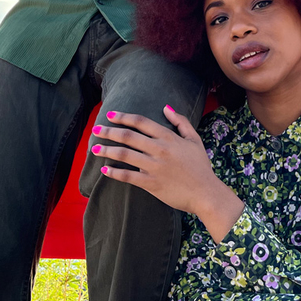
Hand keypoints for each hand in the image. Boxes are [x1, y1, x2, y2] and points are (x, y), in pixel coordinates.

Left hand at [94, 107, 223, 214]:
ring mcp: (154, 167)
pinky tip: (104, 169)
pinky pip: (128, 176)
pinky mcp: (151, 184)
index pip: (141, 122)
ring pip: (125, 155)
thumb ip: (181, 122)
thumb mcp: (194, 139)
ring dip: (107, 150)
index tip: (110, 114)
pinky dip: (114, 172)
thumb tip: (166, 107)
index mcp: (169, 137)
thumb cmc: (201, 166)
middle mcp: (159, 149)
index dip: (124, 117)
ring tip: (94, 148)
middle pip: (129, 137)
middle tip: (95, 129)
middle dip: (109, 131)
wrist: (206, 193)